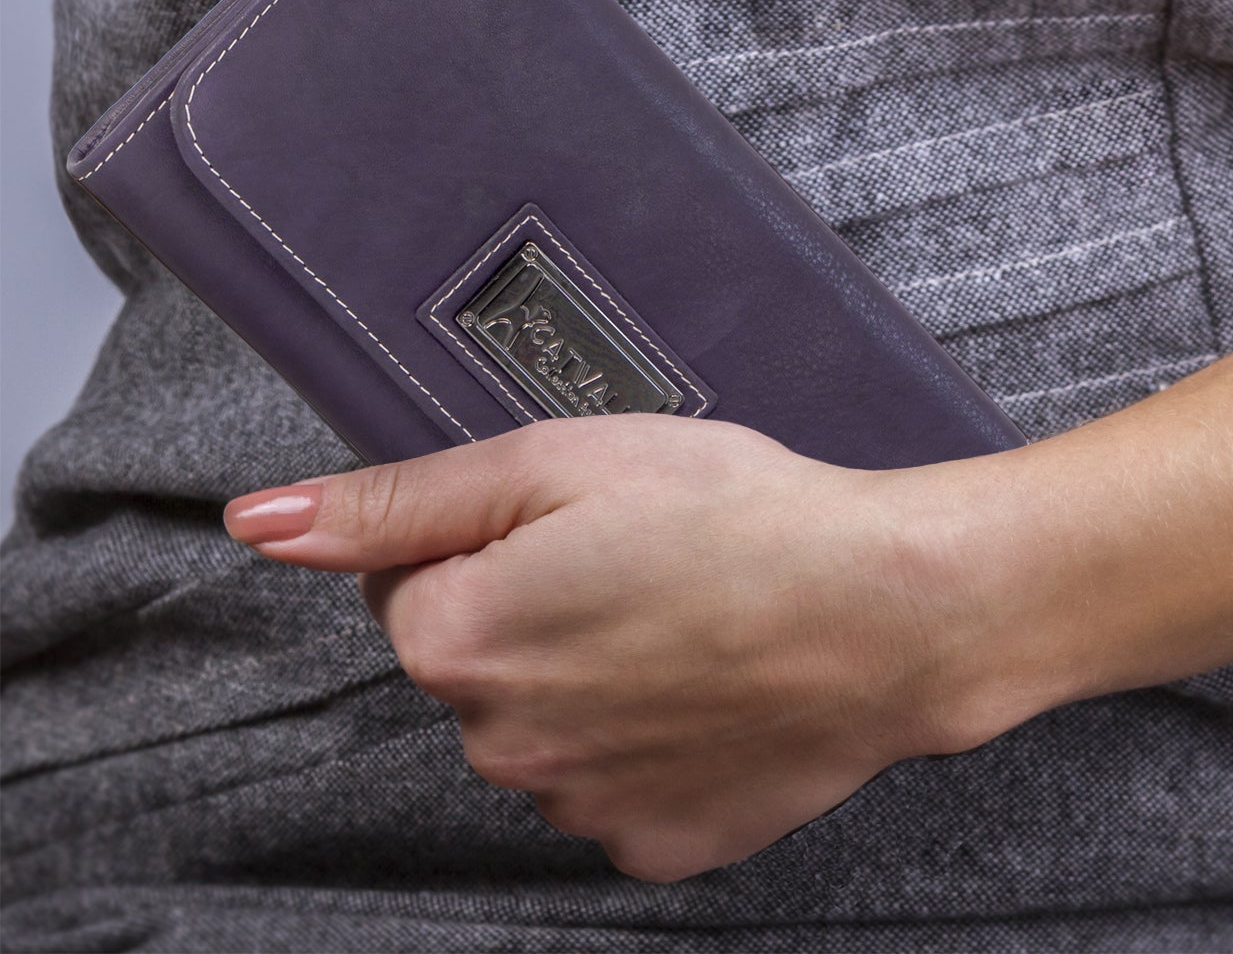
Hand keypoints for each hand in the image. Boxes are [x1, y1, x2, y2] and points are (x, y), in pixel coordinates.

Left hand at [222, 415, 1034, 881]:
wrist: (894, 613)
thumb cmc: (742, 519)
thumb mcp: (561, 463)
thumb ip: (400, 500)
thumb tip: (263, 524)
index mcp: (458, 640)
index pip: (406, 586)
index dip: (490, 541)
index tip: (578, 526)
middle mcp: (498, 745)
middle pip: (477, 667)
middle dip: (535, 616)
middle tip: (644, 568)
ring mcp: (579, 808)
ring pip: (546, 732)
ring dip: (592, 685)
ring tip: (692, 626)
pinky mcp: (656, 845)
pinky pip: (618, 789)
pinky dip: (651, 747)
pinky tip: (714, 693)